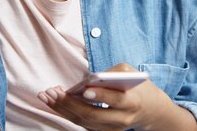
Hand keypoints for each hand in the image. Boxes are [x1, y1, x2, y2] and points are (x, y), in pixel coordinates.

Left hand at [37, 63, 196, 130]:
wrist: (150, 111)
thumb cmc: (137, 86)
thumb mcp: (129, 72)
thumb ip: (111, 73)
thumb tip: (88, 79)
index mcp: (132, 101)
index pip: (116, 100)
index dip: (100, 95)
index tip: (85, 89)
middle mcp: (122, 119)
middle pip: (93, 115)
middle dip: (70, 104)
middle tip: (53, 92)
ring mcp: (112, 129)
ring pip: (83, 122)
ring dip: (62, 109)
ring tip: (46, 95)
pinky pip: (82, 123)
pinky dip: (66, 113)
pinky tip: (53, 102)